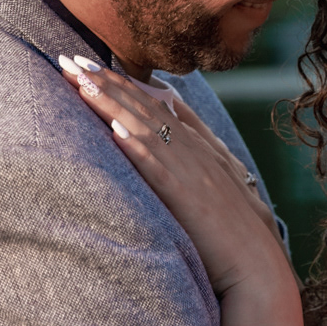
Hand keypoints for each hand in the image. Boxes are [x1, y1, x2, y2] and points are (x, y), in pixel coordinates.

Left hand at [58, 55, 290, 295]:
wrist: (258, 267)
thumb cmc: (236, 231)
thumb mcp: (221, 179)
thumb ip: (199, 144)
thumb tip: (176, 112)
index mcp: (200, 147)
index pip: (155, 104)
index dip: (122, 82)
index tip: (91, 63)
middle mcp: (194, 151)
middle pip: (144, 106)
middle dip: (106, 81)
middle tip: (68, 58)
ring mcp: (191, 171)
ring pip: (145, 128)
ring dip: (112, 104)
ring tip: (82, 82)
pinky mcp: (187, 198)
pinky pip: (158, 169)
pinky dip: (137, 148)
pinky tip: (115, 131)